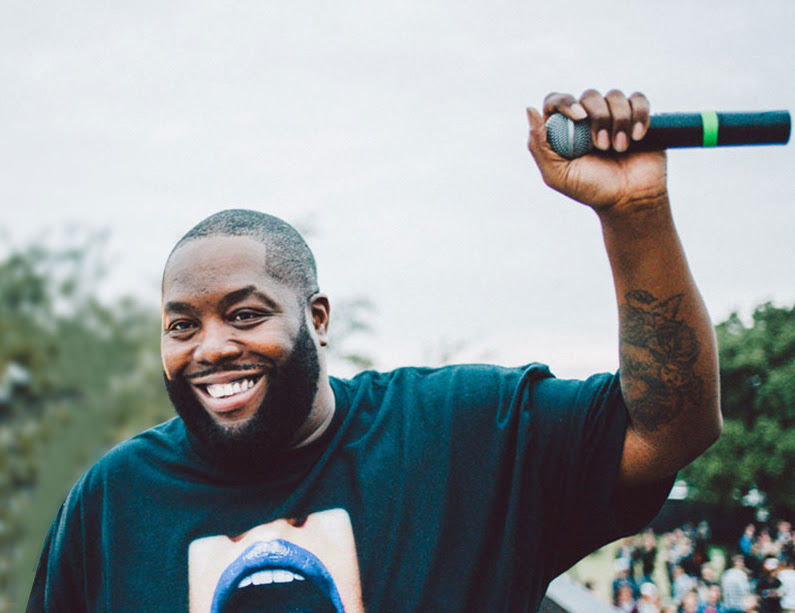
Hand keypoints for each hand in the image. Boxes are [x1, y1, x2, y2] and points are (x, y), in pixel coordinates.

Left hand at [527, 89, 667, 214]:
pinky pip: (639, 99)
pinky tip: (638, 136)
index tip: (579, 118)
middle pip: (589, 96)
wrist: (629, 200)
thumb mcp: (557, 174)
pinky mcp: (638, 116)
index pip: (556, 101)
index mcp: (564, 129)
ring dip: (619, 121)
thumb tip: (530, 109)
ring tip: (620, 148)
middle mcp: (588, 118)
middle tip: (602, 147)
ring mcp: (613, 116)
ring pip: (615, 96)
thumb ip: (539, 145)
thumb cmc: (591, 189)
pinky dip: (639, 114)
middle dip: (598, 118)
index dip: (565, 103)